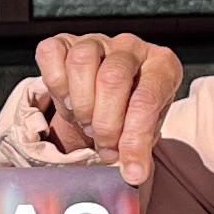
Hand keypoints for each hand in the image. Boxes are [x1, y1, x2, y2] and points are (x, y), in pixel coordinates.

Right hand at [26, 33, 183, 186]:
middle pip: (112, 79)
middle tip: (104, 144)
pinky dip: (55, 83)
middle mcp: (131, 46)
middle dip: (104, 124)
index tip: (130, 170)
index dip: (135, 139)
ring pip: (81, 62)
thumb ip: (140, 149)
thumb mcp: (143, 130)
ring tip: (86, 121)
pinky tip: (67, 101)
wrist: (106, 97)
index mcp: (161, 65)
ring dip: (80, 104)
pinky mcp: (65, 41)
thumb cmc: (129, 112)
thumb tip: (133, 173)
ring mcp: (97, 40)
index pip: (146, 100)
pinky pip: (52, 54)